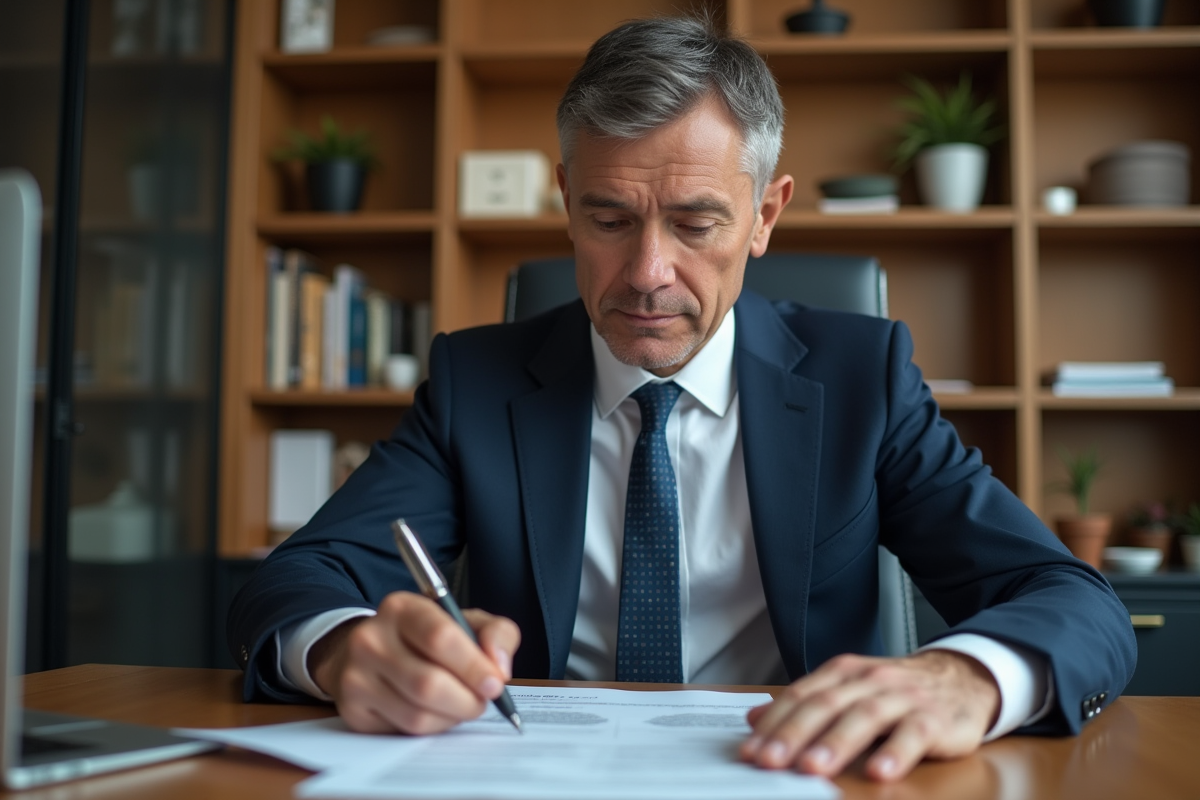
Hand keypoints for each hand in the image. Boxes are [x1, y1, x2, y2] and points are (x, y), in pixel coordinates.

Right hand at [308, 591, 520, 734]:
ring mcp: (356, 677)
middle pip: (428, 683)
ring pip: (418, 715)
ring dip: (452, 717)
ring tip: (460, 704)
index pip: (440, 638)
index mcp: (401, 608)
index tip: (495, 682)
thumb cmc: (426, 638)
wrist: (370, 653)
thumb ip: (496, 633)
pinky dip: (432, 728)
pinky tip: (436, 712)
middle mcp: (370, 639)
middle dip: (467, 700)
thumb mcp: (464, 621)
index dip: (473, 666)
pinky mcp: (353, 711)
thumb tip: (499, 667)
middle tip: (482, 700)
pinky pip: (404, 731)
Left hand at [741, 650, 999, 781]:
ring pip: (865, 716)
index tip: (751, 751)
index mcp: (843, 672)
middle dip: (794, 734)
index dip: (774, 724)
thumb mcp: (847, 691)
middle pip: (826, 705)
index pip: (801, 696)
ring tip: (813, 768)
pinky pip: (914, 734)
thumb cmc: (896, 692)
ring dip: (837, 743)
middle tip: (770, 761)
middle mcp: (869, 680)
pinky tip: (880, 772)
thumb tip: (753, 720)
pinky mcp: (934, 718)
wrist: (962, 678)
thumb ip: (804, 705)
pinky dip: (896, 752)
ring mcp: (902, 697)